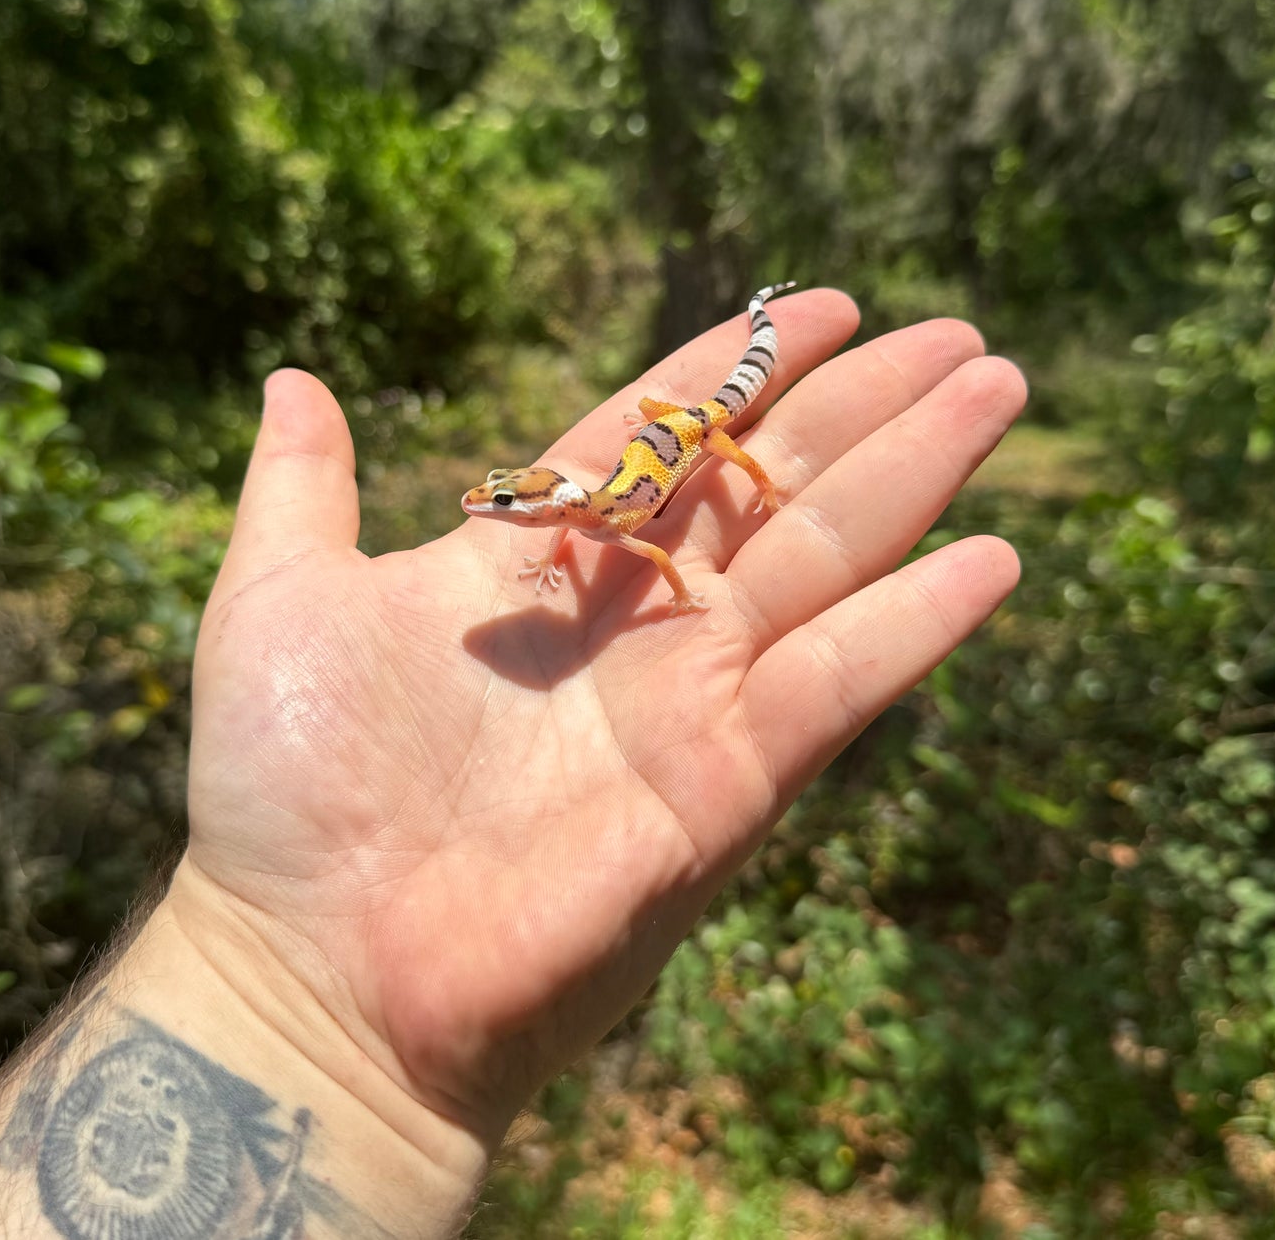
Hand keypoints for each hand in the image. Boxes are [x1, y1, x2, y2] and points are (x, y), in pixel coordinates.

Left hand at [183, 290, 1024, 1152]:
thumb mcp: (278, 600)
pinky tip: (994, 556)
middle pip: (770, 484)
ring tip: (996, 388)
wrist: (321, 967)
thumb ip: (303, 486)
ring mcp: (689, 696)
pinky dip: (917, 623)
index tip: (820, 306)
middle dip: (863, 406)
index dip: (741, 369)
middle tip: (957, 336)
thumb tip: (292, 379)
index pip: (664, 435)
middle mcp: (631, 620)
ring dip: (917, 474)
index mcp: (539, 562)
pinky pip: (839, 683)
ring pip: (826, 558)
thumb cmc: (286, 792)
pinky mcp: (729, 780)